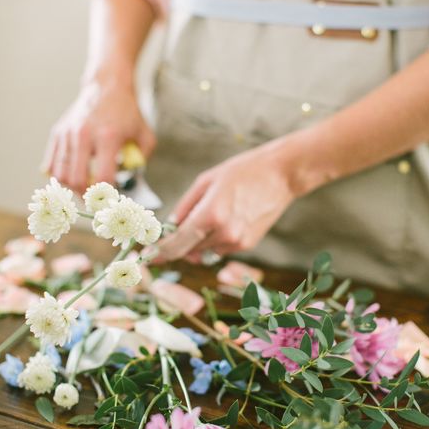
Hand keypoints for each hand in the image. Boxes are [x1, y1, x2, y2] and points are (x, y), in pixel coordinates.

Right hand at [42, 75, 155, 192]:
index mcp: (108, 137)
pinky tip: (72, 176)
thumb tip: (130, 181)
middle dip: (86, 197)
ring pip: (61, 175)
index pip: (103, 177)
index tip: (112, 198)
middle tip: (95, 201)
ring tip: (84, 189)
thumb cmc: (127, 113)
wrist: (106, 87)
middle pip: (77, 180)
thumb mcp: (145, 135)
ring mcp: (68, 134)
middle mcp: (84, 135)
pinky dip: (59, 176)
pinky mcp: (58, 133)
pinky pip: (51, 164)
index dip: (107, 194)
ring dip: (72, 188)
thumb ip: (141, 160)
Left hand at [155, 140, 297, 261]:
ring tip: (209, 215)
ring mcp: (238, 242)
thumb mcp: (206, 181)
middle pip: (188, 250)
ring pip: (204, 251)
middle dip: (177, 244)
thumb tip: (170, 228)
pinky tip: (225, 219)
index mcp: (211, 214)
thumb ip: (184, 207)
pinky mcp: (247, 245)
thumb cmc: (244, 171)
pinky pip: (220, 248)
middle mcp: (225, 233)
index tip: (147, 256)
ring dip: (197, 241)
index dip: (159, 252)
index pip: (177, 243)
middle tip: (171, 232)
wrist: (281, 175)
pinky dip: (214, 239)